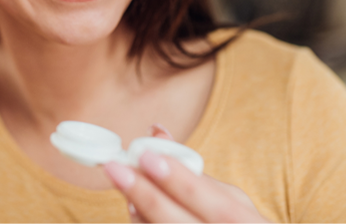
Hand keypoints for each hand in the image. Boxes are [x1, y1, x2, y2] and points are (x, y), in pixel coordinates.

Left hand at [104, 125, 270, 222]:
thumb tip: (155, 132)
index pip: (217, 206)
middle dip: (147, 195)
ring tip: (123, 183)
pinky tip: (132, 208)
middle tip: (115, 168)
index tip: (148, 157)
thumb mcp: (230, 199)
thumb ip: (195, 171)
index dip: (182, 184)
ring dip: (138, 212)